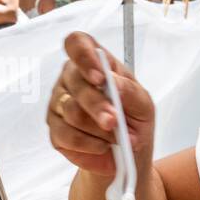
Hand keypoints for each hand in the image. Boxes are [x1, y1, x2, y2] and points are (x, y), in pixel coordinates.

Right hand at [47, 31, 155, 178]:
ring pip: (71, 111)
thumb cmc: (134, 121)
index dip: (84, 56)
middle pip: (76, 83)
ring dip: (98, 128)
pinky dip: (89, 144)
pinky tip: (102, 146)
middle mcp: (72, 79)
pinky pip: (66, 135)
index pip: (77, 44)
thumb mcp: (143, 105)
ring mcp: (59, 103)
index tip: (99, 77)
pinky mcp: (56, 129)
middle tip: (115, 121)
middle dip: (98, 105)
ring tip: (117, 138)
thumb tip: (114, 82)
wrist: (129, 155)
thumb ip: (130, 91)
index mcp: (94, 64)